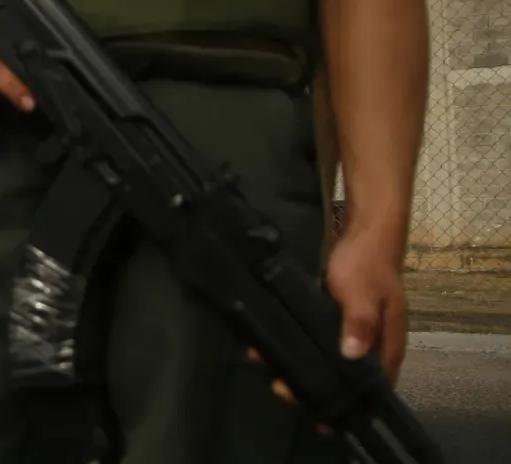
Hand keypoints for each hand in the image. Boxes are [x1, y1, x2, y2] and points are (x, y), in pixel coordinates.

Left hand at [247, 226, 408, 428]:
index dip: (350, 405)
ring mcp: (350, 332)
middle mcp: (369, 344)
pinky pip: (312, 338)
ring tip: (269, 369)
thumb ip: (359, 322)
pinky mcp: (331, 318)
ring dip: (300, 366)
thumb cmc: (368, 265)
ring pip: (326, 359)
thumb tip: (352, 355)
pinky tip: (267, 346)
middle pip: (344, 377)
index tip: (322, 419)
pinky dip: (294, 344)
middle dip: (314, 387)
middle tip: (282, 390)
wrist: (363, 233)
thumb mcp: (363, 293)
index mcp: (385, 345)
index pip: (372, 387)